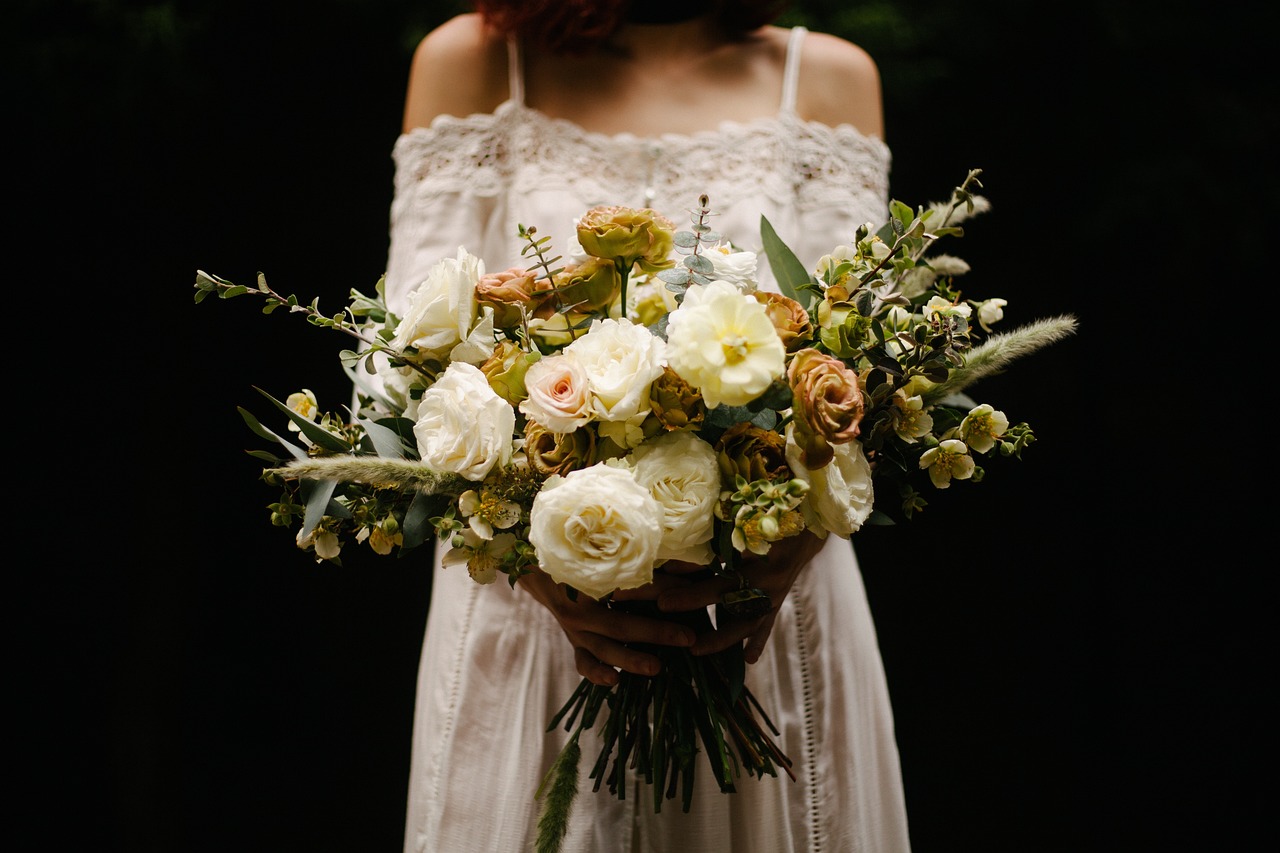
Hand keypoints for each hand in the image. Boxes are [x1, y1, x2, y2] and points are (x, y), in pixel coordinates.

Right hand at [516, 568, 696, 686]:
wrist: (547, 573)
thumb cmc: (593, 560)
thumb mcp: (617, 557)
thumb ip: (655, 560)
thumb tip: (695, 564)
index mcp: (593, 577)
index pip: (633, 585)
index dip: (665, 586)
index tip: (695, 590)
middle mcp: (582, 604)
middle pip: (620, 620)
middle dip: (656, 631)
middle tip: (688, 638)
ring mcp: (576, 627)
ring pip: (603, 647)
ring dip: (629, 659)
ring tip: (656, 668)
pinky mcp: (576, 644)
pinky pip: (584, 663)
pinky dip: (597, 673)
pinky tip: (614, 680)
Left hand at [656, 529, 825, 662]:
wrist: (803, 532)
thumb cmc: (765, 521)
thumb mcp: (743, 522)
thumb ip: (714, 535)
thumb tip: (675, 546)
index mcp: (757, 546)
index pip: (719, 556)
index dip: (692, 562)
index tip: (664, 568)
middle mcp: (767, 572)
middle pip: (728, 588)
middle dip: (695, 598)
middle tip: (663, 604)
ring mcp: (774, 592)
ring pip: (747, 618)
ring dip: (722, 636)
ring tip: (696, 649)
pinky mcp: (777, 604)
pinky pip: (766, 626)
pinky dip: (758, 642)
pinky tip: (748, 659)